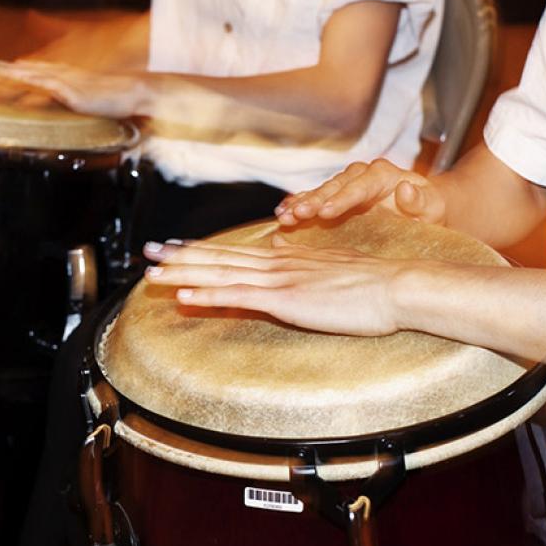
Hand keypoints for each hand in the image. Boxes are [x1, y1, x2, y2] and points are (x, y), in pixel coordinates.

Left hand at [0, 55, 149, 117]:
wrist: (136, 90)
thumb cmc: (114, 95)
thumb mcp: (88, 92)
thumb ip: (72, 93)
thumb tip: (64, 98)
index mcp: (59, 74)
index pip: (24, 71)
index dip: (1, 69)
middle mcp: (58, 74)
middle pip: (19, 72)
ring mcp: (64, 82)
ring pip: (26, 79)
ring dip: (3, 80)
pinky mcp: (72, 92)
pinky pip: (45, 92)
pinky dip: (29, 90)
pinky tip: (14, 90)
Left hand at [141, 235, 417, 336]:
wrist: (398, 287)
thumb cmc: (376, 286)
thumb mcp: (335, 269)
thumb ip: (306, 262)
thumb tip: (284, 249)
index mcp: (290, 258)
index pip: (237, 252)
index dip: (203, 249)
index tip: (175, 246)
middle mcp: (279, 263)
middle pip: (220, 257)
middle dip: (179, 255)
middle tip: (146, 251)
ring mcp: (280, 279)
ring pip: (220, 272)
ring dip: (183, 272)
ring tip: (152, 273)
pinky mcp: (286, 299)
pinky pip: (238, 295)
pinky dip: (208, 292)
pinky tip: (184, 295)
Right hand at [276, 159, 445, 226]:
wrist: (424, 207)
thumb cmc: (430, 208)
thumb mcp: (433, 205)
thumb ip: (421, 200)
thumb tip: (406, 189)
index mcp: (383, 175)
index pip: (360, 186)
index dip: (342, 199)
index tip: (326, 211)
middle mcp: (361, 175)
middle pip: (335, 186)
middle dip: (314, 200)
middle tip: (298, 214)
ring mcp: (347, 185)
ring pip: (320, 191)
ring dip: (301, 203)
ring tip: (284, 215)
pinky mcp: (337, 197)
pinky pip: (315, 199)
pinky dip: (299, 205)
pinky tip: (283, 213)